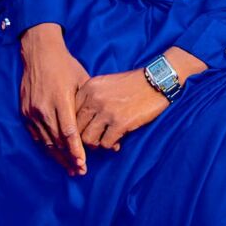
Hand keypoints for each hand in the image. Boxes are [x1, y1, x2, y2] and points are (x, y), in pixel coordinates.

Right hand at [19, 22, 89, 176]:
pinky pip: (36, 135)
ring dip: (58, 157)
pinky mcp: (25, 113)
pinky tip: (55, 154)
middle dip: (69, 158)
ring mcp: (32, 112)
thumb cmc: (65, 65)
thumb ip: (89, 102)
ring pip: (46, 141)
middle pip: (57, 141)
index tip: (83, 164)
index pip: (69, 132)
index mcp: (60, 99)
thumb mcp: (81, 79)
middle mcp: (44, 108)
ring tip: (69, 168)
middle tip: (79, 172)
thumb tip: (105, 121)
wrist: (39, 53)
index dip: (76, 150)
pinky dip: (46, 146)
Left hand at [74, 46, 207, 152]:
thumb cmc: (131, 84)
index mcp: (89, 87)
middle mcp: (94, 98)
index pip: (70, 113)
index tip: (82, 132)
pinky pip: (106, 143)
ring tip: (106, 140)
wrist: (156, 80)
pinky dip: (111, 144)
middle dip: (84, 138)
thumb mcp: (106, 84)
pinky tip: (119, 140)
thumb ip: (90, 99)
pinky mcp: (120, 122)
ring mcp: (107, 110)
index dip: (74, 127)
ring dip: (97, 143)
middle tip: (95, 140)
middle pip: (76, 128)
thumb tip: (79, 125)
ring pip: (88, 139)